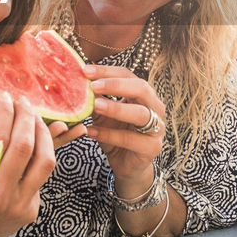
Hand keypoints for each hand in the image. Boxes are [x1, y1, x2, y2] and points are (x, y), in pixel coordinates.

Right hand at [0, 92, 56, 236]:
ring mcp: (19, 207)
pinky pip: (41, 177)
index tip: (4, 95)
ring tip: (35, 118)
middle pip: (26, 145)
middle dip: (27, 116)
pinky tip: (33, 143)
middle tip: (23, 101)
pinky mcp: (31, 212)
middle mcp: (0, 197)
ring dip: (43, 133)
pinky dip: (38, 156)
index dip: (4, 111)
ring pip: (46, 161)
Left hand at [85, 65, 166, 188]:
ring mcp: (157, 127)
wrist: (126, 165)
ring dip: (116, 108)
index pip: (128, 75)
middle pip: (141, 88)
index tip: (86, 71)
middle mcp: (155, 107)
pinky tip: (91, 132)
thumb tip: (78, 82)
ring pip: (140, 114)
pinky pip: (131, 139)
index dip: (108, 71)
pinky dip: (109, 135)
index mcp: (143, 95)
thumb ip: (96, 99)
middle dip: (116, 85)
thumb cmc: (115, 135)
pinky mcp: (152, 147)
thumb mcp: (102, 115)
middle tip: (93, 86)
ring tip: (95, 106)